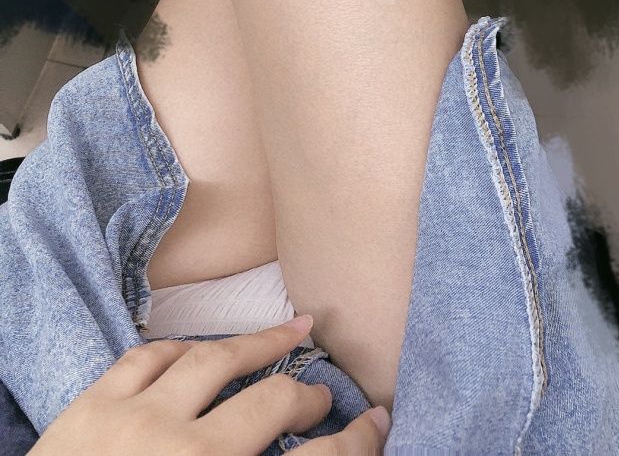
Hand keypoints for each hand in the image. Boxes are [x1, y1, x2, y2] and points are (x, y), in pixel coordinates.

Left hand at [30, 315, 389, 454]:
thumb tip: (294, 454)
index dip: (356, 444)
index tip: (376, 424)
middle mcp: (182, 455)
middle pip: (269, 404)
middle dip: (306, 393)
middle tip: (322, 391)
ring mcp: (133, 423)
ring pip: (211, 359)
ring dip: (256, 342)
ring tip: (287, 327)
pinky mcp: (89, 406)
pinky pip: (146, 355)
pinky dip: (179, 347)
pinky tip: (198, 346)